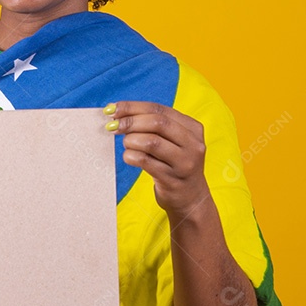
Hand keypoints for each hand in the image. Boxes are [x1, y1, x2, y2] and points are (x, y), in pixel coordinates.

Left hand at [104, 101, 209, 220]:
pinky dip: (131, 156)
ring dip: (131, 140)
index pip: (159, 109)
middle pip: (157, 123)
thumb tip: (118, 113)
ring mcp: (184, 163)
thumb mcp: (173, 141)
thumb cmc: (174, 164)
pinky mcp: (172, 180)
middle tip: (113, 126)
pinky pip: (146, 162)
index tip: (113, 108)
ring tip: (126, 144)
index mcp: (192, 128)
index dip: (133, 107)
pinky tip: (128, 156)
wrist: (191, 198)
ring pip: (152, 142)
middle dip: (130, 121)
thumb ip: (153, 126)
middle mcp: (192, 144)